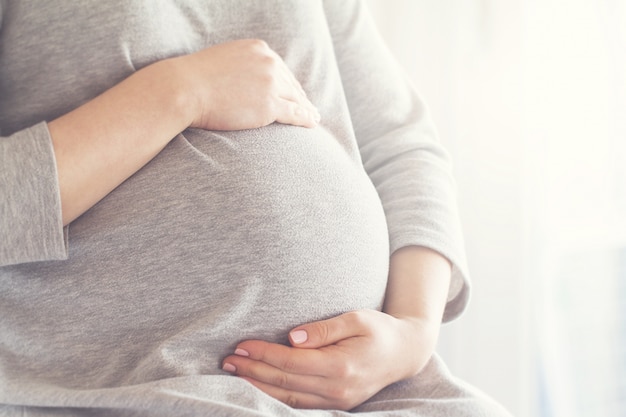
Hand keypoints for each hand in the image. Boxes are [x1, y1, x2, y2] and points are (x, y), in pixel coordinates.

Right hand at [168, 39, 319, 130]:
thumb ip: (241, 66)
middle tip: (309, 107)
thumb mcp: (223, 61)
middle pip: (291, 83)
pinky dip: (306, 119)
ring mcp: (271, 84)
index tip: (295, 93)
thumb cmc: (195, 79)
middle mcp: (269, 62)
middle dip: (300, 97)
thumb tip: (246, 79)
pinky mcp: (269, 105)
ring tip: (314, 118)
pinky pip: (295, 113)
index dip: (289, 83)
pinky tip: (312, 123)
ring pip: (296, 99)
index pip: (280, 68)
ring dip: (307, 109)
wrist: (185, 89)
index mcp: (259, 49)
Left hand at [221, 309, 439, 409]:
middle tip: (227, 360)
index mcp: (341, 366)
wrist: (404, 353)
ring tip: (235, 373)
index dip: (263, 354)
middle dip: (253, 371)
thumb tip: (292, 337)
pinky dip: (275, 397)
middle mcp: (337, 389)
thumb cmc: (379, 330)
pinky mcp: (336, 405)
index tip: (241, 344)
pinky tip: (259, 387)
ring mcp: (337, 401)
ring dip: (258, 387)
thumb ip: (324, 329)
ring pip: (288, 399)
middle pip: (285, 383)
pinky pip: (299, 405)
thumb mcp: (356, 318)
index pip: (291, 362)